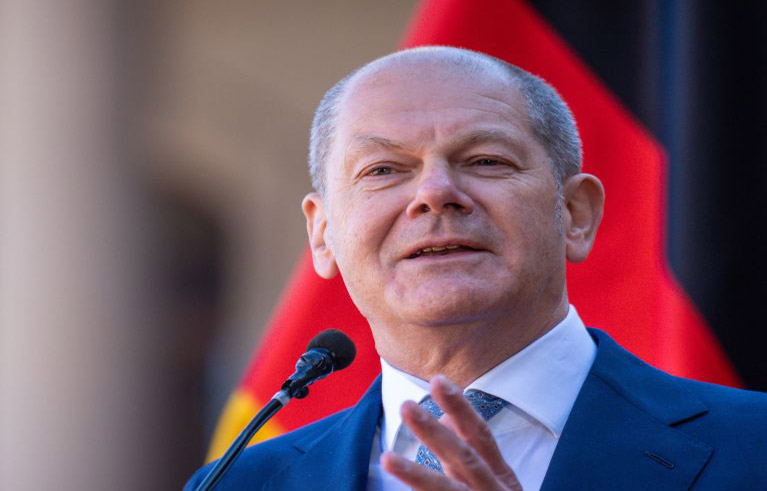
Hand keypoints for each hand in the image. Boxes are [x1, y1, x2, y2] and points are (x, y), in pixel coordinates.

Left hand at [381, 375, 522, 490]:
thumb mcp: (490, 481)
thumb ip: (465, 456)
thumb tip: (444, 421)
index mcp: (500, 477)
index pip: (480, 436)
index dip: (461, 408)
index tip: (438, 380)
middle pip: (464, 459)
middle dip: (435, 433)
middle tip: (406, 406)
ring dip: (417, 475)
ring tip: (387, 457)